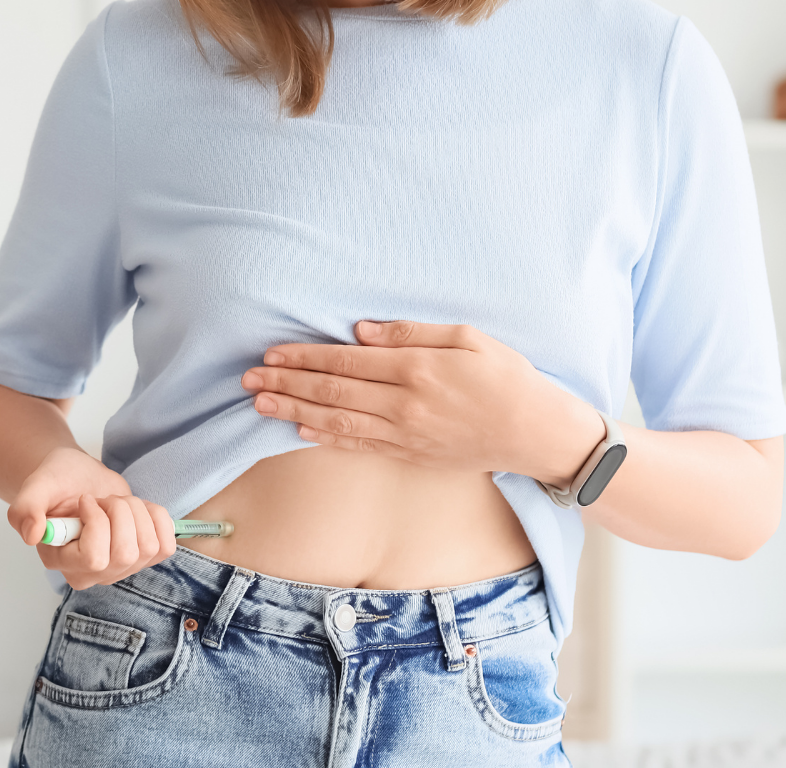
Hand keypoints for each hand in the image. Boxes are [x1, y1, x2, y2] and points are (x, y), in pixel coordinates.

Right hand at [7, 446, 177, 589]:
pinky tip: (137, 509)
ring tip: (115, 503)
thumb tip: (32, 535)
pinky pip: (166, 545)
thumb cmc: (56, 482)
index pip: (94, 557)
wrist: (78, 478)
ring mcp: (121, 568)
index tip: (85, 500)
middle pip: (126, 553)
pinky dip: (157, 518)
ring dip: (136, 511)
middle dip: (120, 512)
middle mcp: (92, 574)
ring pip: (148, 546)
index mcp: (62, 561)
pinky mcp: (143, 556)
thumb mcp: (35, 487)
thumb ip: (25, 509)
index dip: (97, 523)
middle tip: (103, 500)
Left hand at [241, 319, 604, 486]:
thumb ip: (412, 332)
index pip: (346, 361)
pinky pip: (360, 446)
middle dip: (287, 383)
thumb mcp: (468, 337)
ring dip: (295, 411)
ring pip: (338, 421)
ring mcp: (406, 434)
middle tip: (249, 378)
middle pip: (333, 391)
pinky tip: (299, 430)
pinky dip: (326, 438)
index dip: (305, 357)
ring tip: (260, 403)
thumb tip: (361, 331)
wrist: (536, 433)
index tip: (272, 353)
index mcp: (417, 368)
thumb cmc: (506, 377)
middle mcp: (405, 404)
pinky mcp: (411, 455)